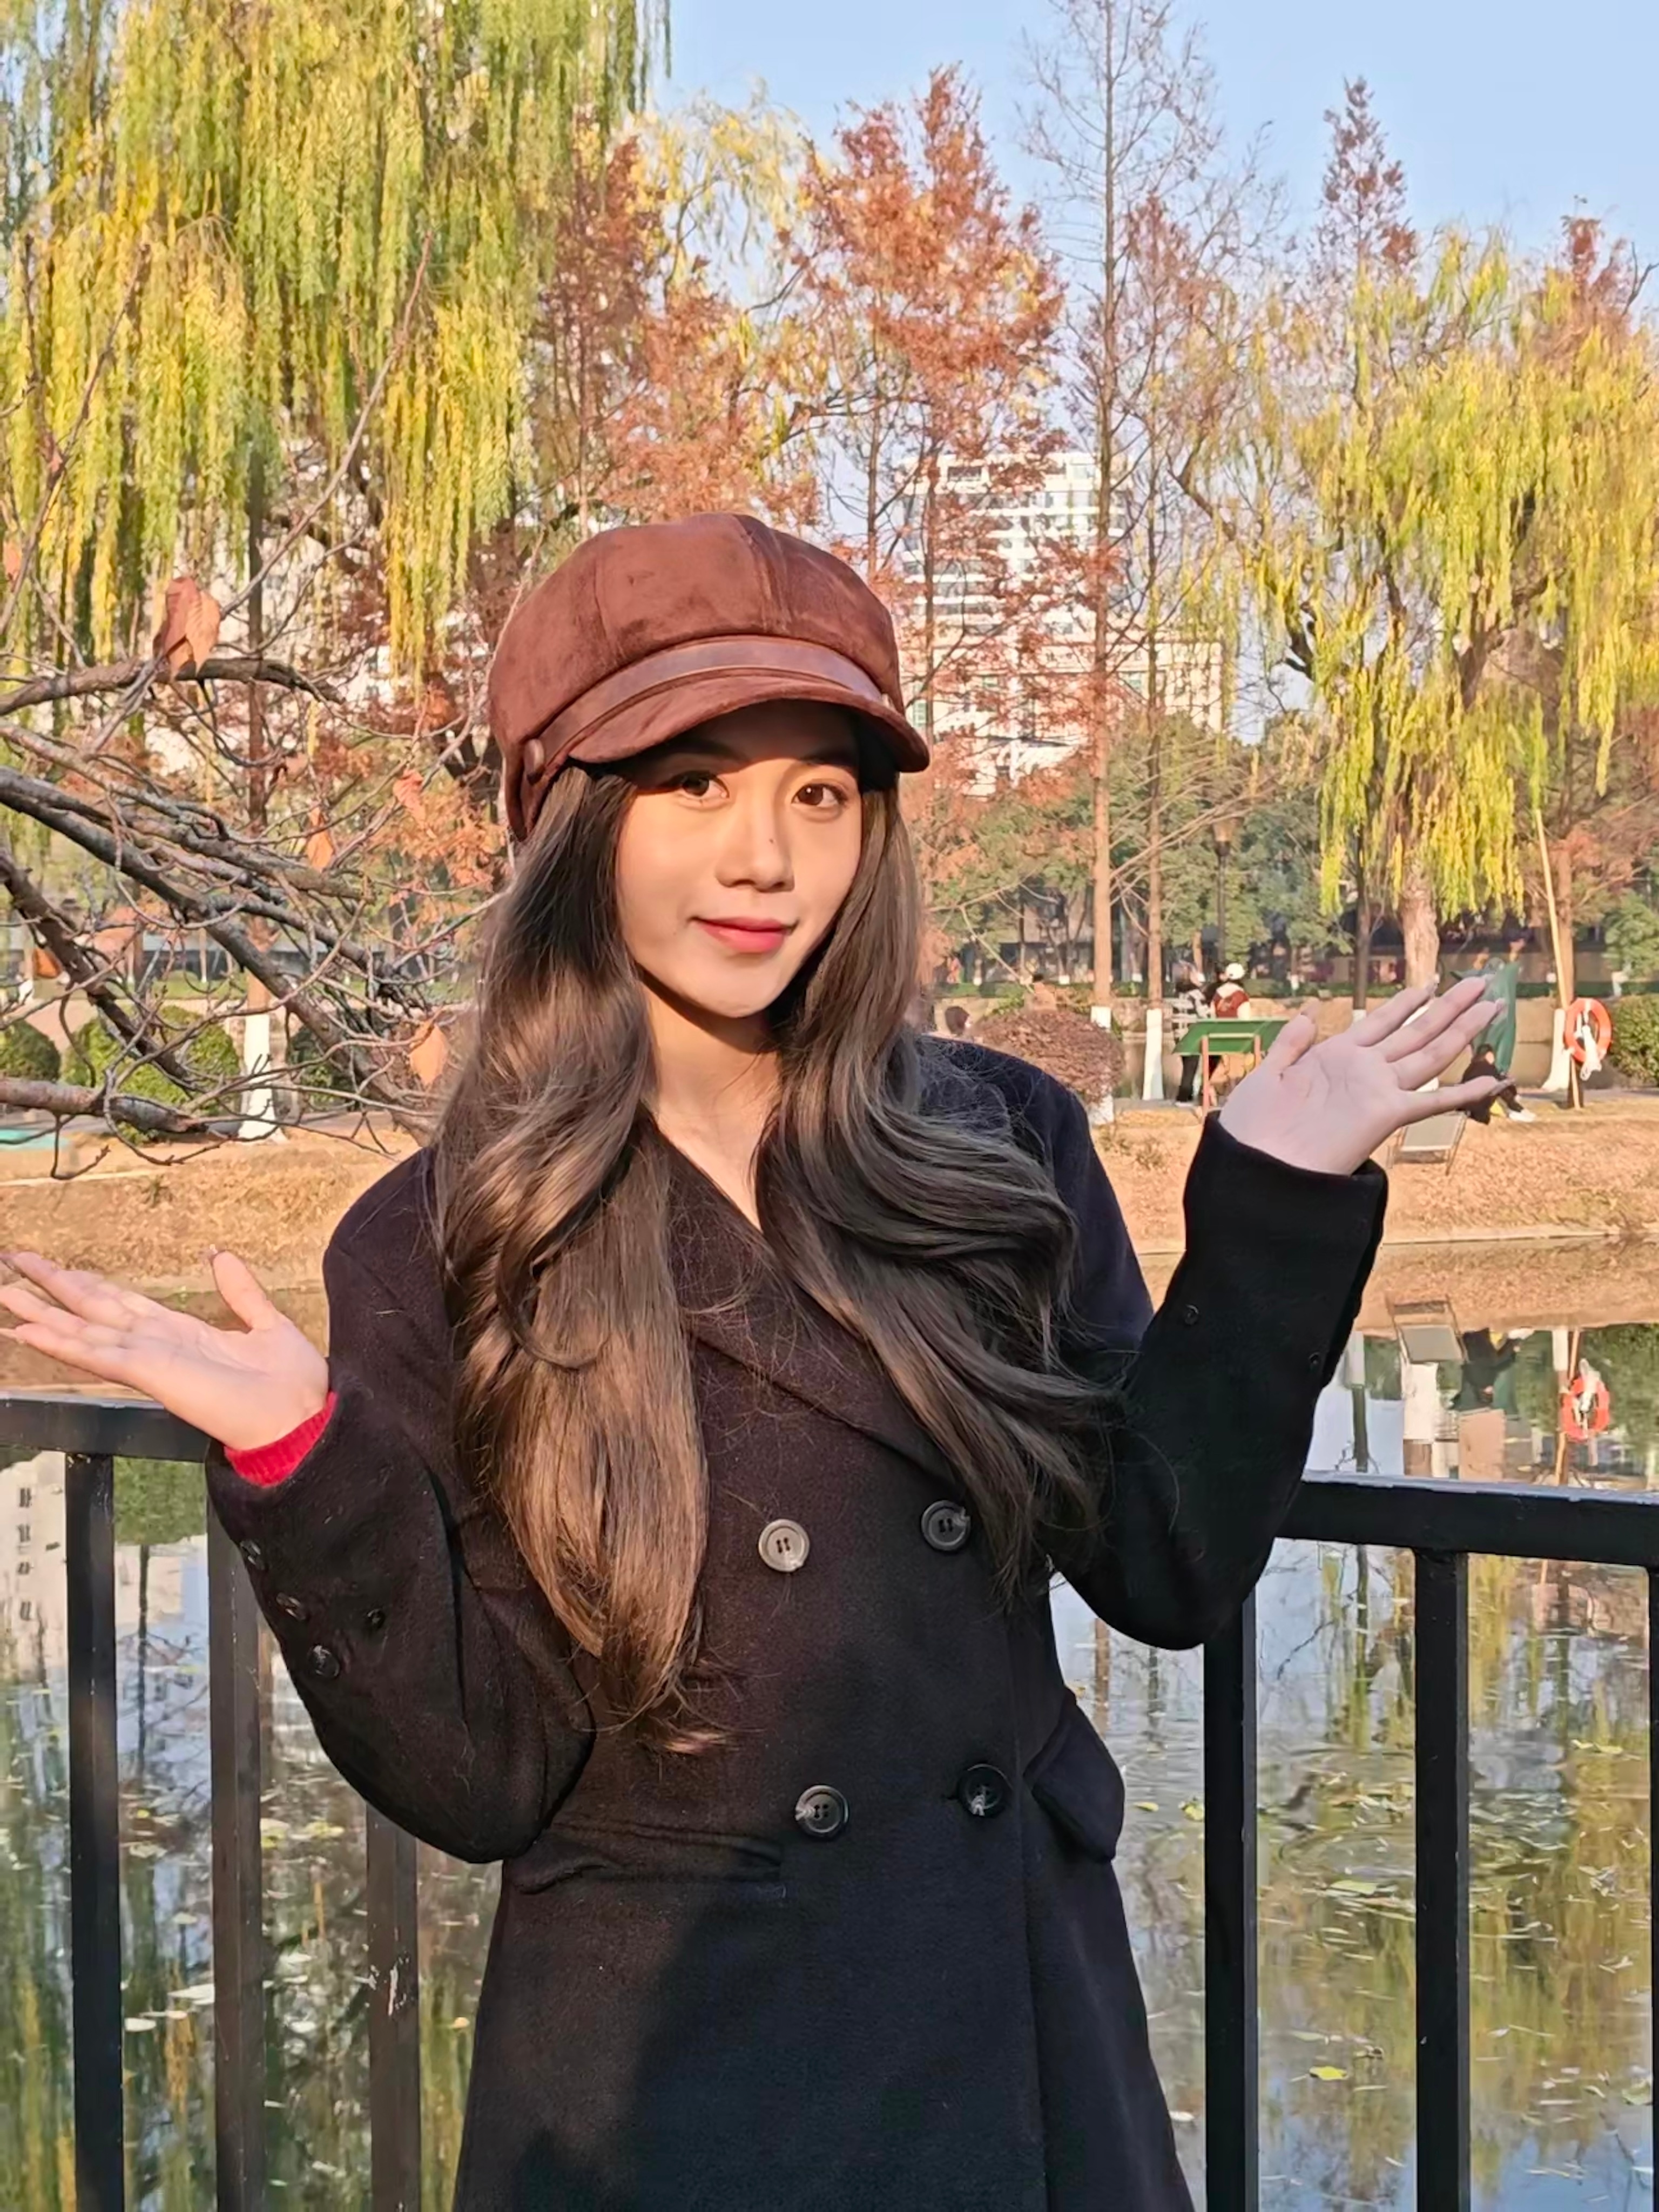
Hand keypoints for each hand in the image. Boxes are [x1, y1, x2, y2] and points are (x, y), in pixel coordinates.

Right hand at [0, 1249, 329, 1451]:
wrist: (302, 1419)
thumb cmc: (290, 1384)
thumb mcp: (266, 1323)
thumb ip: (240, 1291)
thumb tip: (220, 1255)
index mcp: (179, 1333)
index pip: (121, 1304)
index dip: (87, 1284)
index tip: (57, 1268)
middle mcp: (156, 1346)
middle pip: (93, 1311)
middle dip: (53, 1289)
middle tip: (13, 1264)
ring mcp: (150, 1362)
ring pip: (85, 1333)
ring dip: (44, 1315)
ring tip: (5, 1294)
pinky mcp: (153, 1375)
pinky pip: (101, 1356)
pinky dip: (65, 1344)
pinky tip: (32, 1333)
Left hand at [1218, 975, 1508, 1177]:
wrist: (1254, 1165)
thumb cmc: (1254, 1125)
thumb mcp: (1269, 1073)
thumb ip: (1292, 1042)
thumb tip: (1312, 1011)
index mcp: (1337, 1056)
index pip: (1382, 1021)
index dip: (1408, 1001)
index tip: (1431, 982)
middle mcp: (1365, 1070)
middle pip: (1417, 1031)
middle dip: (1449, 1006)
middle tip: (1481, 982)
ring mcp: (1378, 1091)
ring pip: (1431, 1054)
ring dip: (1462, 1030)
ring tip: (1493, 1005)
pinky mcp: (1385, 1116)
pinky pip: (1432, 1102)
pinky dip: (1462, 1093)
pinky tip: (1492, 1081)